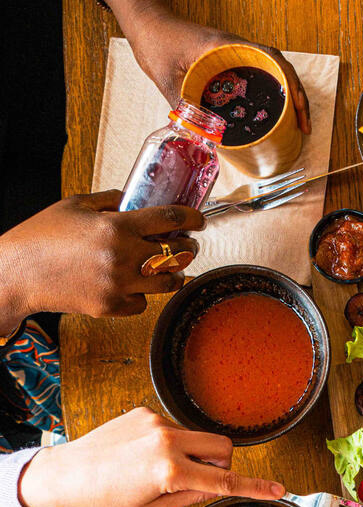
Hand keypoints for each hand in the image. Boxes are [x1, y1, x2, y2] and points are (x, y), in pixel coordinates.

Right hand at [0, 192, 201, 332]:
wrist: (18, 273)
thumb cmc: (42, 236)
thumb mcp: (76, 205)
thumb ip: (110, 201)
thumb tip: (134, 199)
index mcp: (117, 226)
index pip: (170, 219)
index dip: (192, 217)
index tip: (199, 219)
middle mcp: (123, 256)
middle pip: (177, 253)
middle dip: (188, 247)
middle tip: (187, 244)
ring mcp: (119, 285)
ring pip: (167, 283)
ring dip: (173, 274)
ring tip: (169, 268)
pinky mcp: (111, 307)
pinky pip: (142, 303)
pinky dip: (142, 294)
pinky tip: (134, 284)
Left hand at [18, 407, 284, 506]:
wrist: (68, 472)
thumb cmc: (107, 497)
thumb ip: (192, 494)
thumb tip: (216, 485)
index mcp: (169, 471)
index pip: (224, 481)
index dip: (254, 487)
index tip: (278, 490)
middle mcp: (167, 441)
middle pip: (223, 448)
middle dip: (222, 464)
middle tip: (200, 479)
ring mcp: (157, 422)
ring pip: (200, 437)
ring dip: (194, 453)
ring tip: (159, 467)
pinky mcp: (146, 411)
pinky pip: (176, 427)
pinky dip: (171, 442)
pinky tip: (144, 453)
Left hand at [88, 0, 310, 132]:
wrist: (147, 24)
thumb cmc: (157, 42)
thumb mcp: (167, 78)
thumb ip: (184, 108)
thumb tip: (204, 139)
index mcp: (228, 46)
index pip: (273, 59)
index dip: (291, 84)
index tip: (299, 108)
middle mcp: (237, 47)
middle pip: (281, 68)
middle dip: (297, 97)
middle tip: (303, 125)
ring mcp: (234, 54)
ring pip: (272, 72)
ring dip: (287, 95)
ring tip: (294, 123)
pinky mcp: (228, 61)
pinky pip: (257, 76)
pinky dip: (269, 93)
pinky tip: (269, 114)